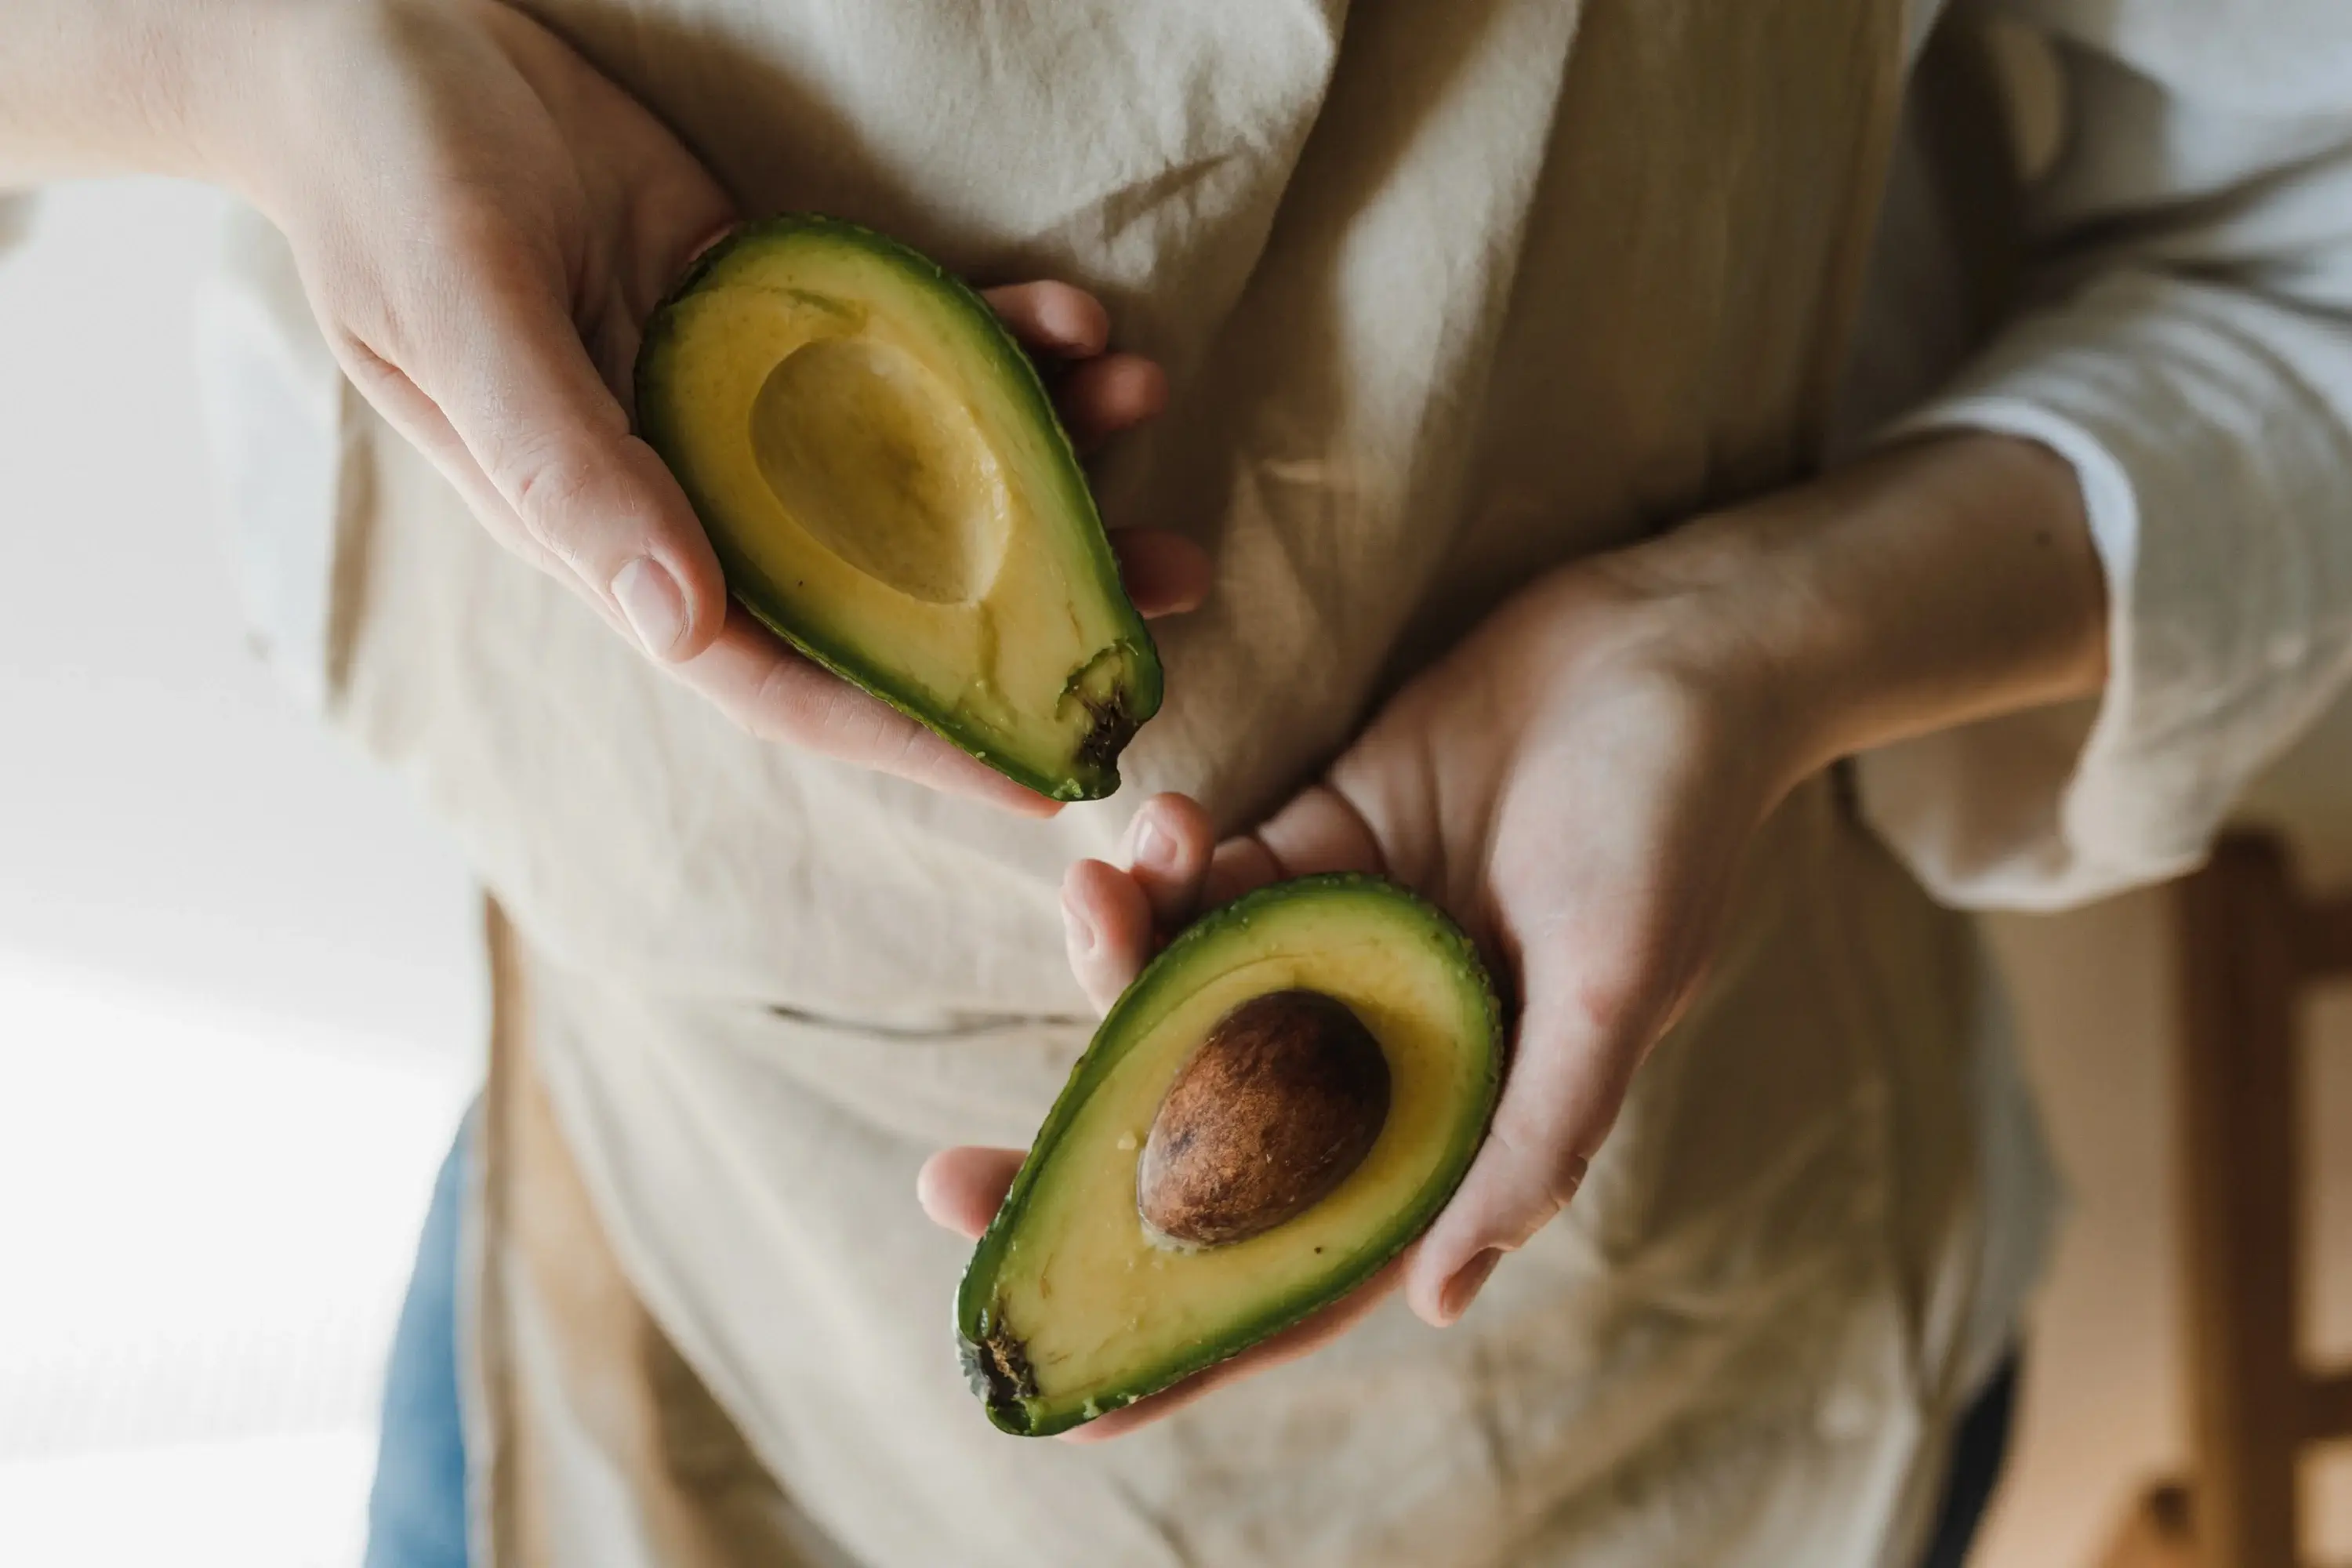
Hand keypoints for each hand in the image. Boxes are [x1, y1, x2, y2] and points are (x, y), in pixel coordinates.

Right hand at [219, 0, 1205, 813]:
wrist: (374, 39)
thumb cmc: (389, 180)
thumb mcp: (463, 316)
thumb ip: (567, 468)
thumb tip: (680, 621)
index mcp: (612, 533)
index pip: (777, 668)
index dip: (908, 731)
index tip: (1038, 774)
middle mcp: (695, 486)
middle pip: (882, 582)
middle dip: (1029, 596)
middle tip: (1170, 586)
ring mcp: (746, 399)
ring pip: (918, 462)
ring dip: (1040, 449)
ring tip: (1149, 402)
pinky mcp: (780, 309)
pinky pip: (909, 345)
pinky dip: (996, 335)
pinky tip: (1077, 317)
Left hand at [922, 433, 2108, 1434]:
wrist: (1673, 646)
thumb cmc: (1671, 823)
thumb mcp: (1616, 991)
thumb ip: (1533, 1137)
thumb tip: (1439, 1300)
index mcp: (1457, 1113)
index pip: (1312, 1252)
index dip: (1196, 1330)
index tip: (1066, 1391)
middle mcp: (1382, 1049)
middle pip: (1212, 1144)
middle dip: (1082, 1170)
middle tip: (950, 1181)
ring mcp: (1336, 951)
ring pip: (1183, 1007)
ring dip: (1114, 971)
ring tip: (1099, 894)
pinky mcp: (1311, 849)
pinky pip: (1200, 890)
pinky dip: (1159, 870)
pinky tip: (1162, 824)